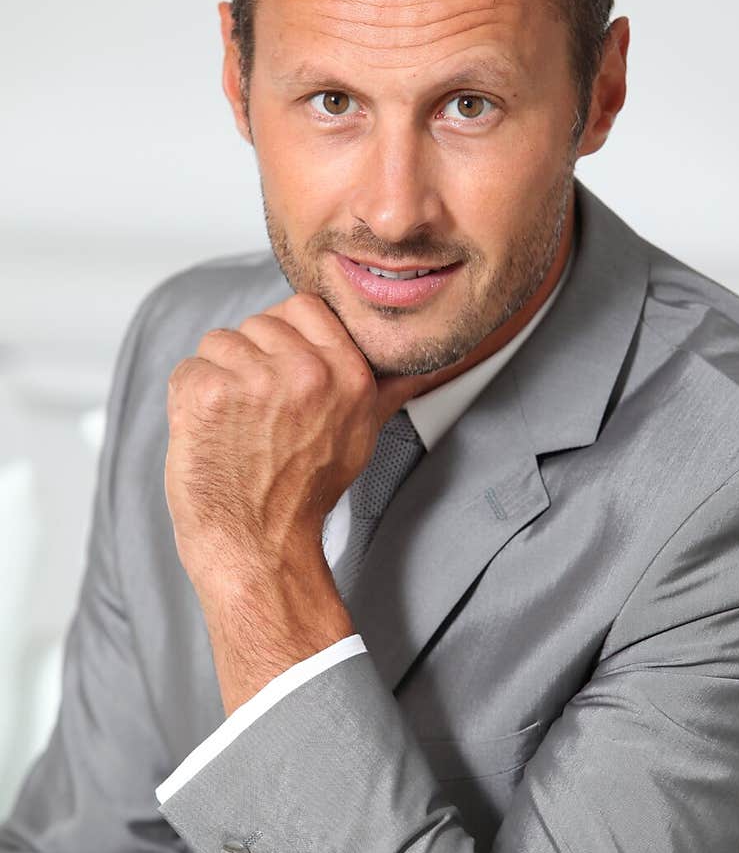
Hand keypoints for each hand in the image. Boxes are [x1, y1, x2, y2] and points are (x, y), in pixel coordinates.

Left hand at [164, 290, 426, 596]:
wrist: (259, 544)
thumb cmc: (305, 493)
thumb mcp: (363, 434)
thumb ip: (390, 388)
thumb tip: (435, 364)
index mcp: (348, 374)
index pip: (303, 307)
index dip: (283, 336)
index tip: (277, 374)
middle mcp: (306, 372)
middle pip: (257, 323)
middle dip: (249, 361)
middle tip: (256, 414)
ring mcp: (255, 380)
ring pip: (219, 342)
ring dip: (217, 378)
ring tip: (233, 425)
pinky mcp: (209, 393)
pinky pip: (188, 368)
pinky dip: (188, 398)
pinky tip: (209, 432)